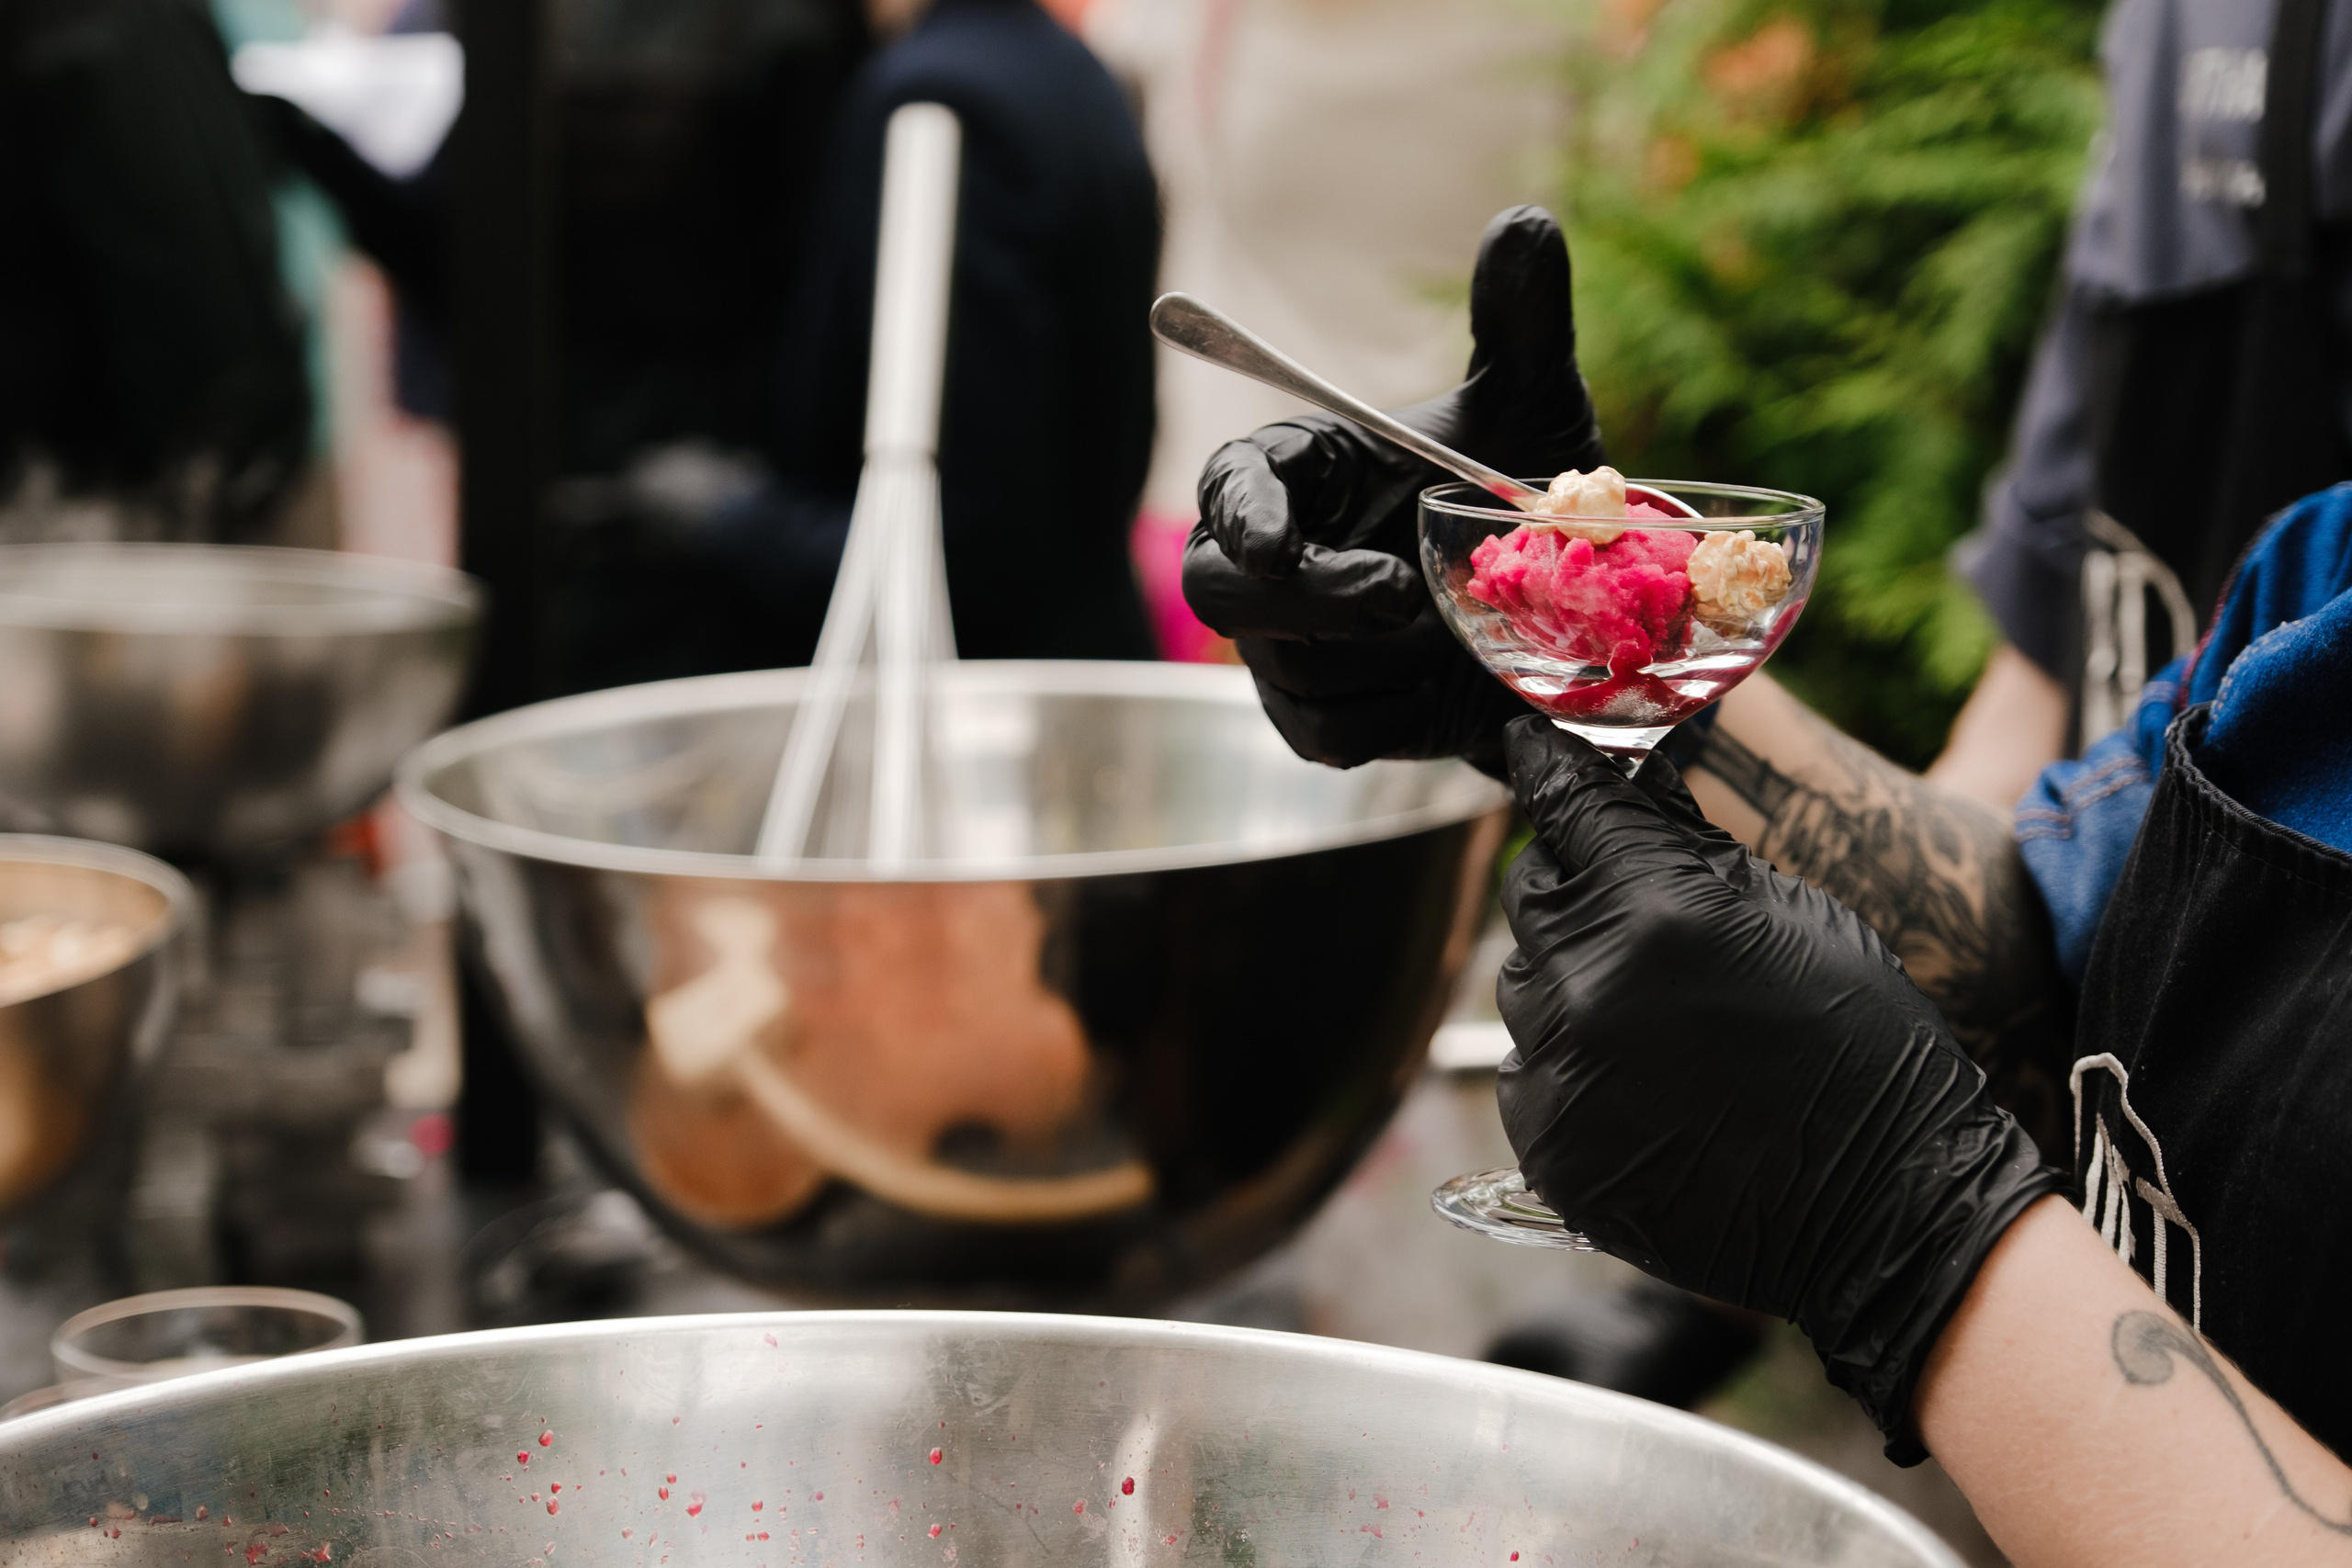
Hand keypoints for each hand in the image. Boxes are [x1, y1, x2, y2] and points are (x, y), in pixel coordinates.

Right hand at [1181, 206, 1604, 771]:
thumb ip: (1521, 323)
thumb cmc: (1522, 498)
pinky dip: (1397, 712)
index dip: (1241, 509)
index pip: (1235, 481)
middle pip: (1220, 589)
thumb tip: (1526, 224)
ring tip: (1465, 631)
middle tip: (1397, 594)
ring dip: (1380, 657)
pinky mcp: (1324, 720)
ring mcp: (1291, 647)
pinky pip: (1332, 731)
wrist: (1572, 618)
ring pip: (1288, 666)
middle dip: (1302, 597)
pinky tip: (1454, 687)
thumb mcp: (1535, 407)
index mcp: (1305, 471)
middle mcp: (1276, 561)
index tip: (1277, 541)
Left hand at [1491, 717, 2060, 1456]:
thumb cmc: (1866, 1048)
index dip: (1548, 769)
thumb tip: (1618, 791)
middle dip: (1576, 888)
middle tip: (1635, 916)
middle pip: (1533, 893)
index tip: (1527, 744)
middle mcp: (1589, 986)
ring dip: (1571, 983)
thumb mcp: (1794, 912)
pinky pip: (1526, 1072)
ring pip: (1521, 986)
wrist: (1891, 1206)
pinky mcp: (1549, 1146)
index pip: (1565, 807)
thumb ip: (1685, 853)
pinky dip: (1567, 1066)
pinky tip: (1643, 1085)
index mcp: (1655, 910)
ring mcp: (1561, 1074)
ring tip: (1658, 1021)